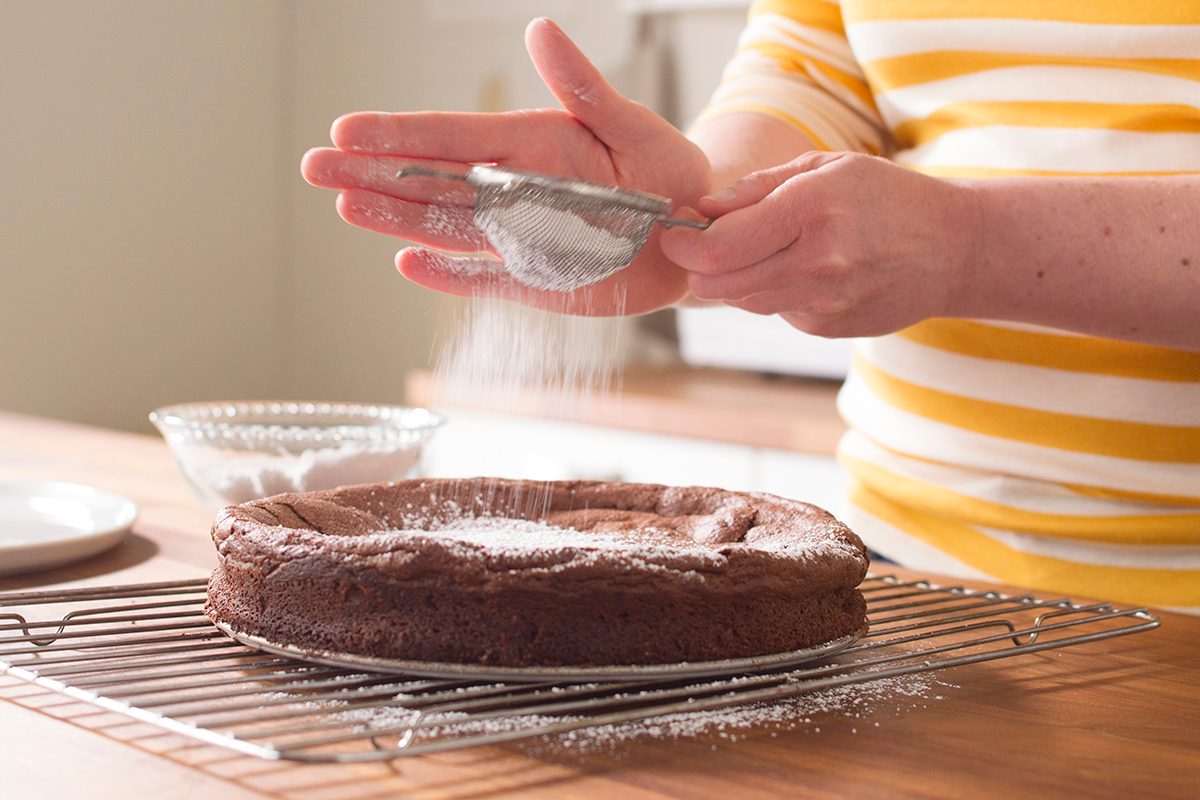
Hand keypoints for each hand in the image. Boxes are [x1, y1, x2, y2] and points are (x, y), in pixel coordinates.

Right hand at [301, 18, 709, 315]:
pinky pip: (482, 278)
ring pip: (444, 226)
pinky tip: (407, 263)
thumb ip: (584, 88)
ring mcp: (518, 236)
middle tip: (315, 166)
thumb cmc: (669, 173)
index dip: (399, 134)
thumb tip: (538, 30)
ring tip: (345, 206)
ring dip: (396, 218)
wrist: (695, 236)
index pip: (452, 136)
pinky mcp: (534, 279)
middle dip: (372, 174)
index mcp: (530, 144)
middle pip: (430, 181)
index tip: (347, 130)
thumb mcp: (634, 124)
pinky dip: (447, 274)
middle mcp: (512, 189)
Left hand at [660, 152, 980, 336]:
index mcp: (812, 210)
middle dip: (697, 267)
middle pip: (720, 283)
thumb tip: (700, 212)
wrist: (953, 249)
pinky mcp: (826, 327)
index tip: (673, 235)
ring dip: (734, 279)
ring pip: (743, 300)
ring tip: (760, 249)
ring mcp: (823, 301)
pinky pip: (774, 310)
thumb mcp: (825, 167)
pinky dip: (771, 291)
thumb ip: (755, 189)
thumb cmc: (886, 198)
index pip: (720, 247)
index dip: (684, 246)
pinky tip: (801, 269)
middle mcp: (817, 261)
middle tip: (695, 246)